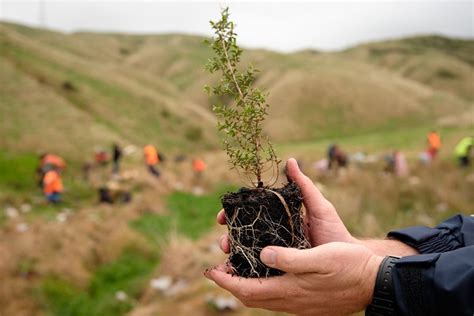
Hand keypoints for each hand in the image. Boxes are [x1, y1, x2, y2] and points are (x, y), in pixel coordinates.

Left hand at [205, 242, 383, 315]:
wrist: (374, 283)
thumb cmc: (349, 267)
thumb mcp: (321, 258)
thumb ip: (290, 259)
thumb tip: (262, 253)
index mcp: (290, 289)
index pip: (247, 289)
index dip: (227, 281)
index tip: (211, 271)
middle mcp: (291, 300)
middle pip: (251, 297)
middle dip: (232, 284)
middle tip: (220, 269)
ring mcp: (299, 303)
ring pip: (263, 299)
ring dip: (246, 286)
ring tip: (237, 271)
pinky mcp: (306, 301)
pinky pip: (275, 297)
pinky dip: (262, 287)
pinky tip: (265, 275)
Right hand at [217, 158, 417, 256]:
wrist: (349, 262)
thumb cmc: (334, 232)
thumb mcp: (319, 207)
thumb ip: (304, 186)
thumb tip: (289, 162)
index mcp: (280, 218)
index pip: (251, 213)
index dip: (234, 213)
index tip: (223, 215)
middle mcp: (276, 235)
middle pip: (245, 233)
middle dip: (230, 236)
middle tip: (224, 241)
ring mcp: (278, 253)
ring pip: (248, 252)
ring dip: (234, 253)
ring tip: (228, 255)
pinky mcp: (282, 270)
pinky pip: (260, 270)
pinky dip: (247, 271)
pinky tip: (238, 273)